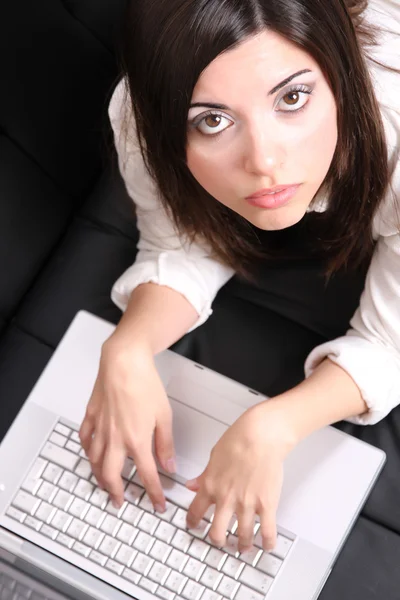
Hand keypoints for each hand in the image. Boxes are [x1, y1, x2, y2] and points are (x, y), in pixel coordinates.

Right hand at [79, 335, 175, 510]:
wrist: (124, 362)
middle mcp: (116, 438)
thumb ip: (166, 444)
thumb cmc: (143, 383)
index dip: (153, 493)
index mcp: (137, 440)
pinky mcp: (91, 416)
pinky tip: (90, 453)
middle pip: (112, 475)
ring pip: (95, 461)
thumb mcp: (164, 416)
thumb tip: (169, 464)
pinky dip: (87, 451)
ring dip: (99, 477)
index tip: (157, 503)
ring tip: (104, 484)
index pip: (147, 475)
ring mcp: (101, 428)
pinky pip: (85, 439)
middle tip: (121, 501)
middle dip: (117, 493)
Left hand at [185, 402, 295, 552]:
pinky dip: (267, 542)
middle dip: (218, 541)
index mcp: (210, 486)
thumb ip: (203, 475)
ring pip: (242, 536)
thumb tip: (192, 484)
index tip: (195, 526)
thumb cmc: (239, 439)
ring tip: (244, 547)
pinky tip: (266, 544)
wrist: (260, 435)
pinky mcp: (266, 504)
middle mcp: (226, 499)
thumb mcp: (214, 457)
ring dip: (242, 545)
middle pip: (217, 533)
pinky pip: (267, 531)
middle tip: (221, 541)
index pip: (195, 513)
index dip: (193, 523)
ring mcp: (247, 504)